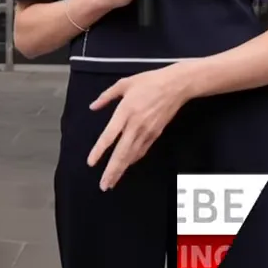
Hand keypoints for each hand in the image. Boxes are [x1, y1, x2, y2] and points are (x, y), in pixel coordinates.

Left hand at [87, 65, 188, 190]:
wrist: (176, 86)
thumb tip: (92, 106)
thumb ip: (106, 96)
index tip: (91, 163)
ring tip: (112, 182)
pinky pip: (142, 150)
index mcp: (125, 111)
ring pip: (132, 155)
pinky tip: (127, 166)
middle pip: (122, 152)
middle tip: (104, 185)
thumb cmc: (149, 81)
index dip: (99, 151)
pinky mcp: (155, 134)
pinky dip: (133, 160)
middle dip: (112, 170)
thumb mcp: (124, 83)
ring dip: (122, 170)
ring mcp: (147, 131)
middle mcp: (135, 125)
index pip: (109, 136)